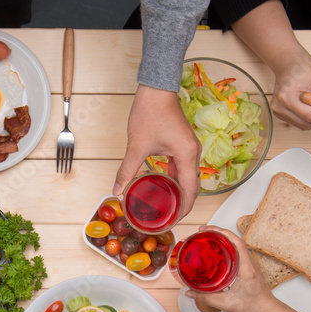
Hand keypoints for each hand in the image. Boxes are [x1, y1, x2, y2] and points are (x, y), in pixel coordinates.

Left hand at [113, 85, 200, 220]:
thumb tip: (117, 190)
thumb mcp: (136, 146)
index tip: (175, 222)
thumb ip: (127, 170)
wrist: (156, 89)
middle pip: (192, 186)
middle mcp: (193, 153)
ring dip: (179, 193)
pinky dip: (175, 180)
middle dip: (183, 204)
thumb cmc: (150, 112)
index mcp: (187, 155)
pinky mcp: (183, 144)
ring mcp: (190, 148)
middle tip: (169, 219)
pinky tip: (163, 188)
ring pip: (187, 177)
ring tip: (166, 208)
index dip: (185, 210)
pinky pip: (182, 168)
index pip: (191, 191)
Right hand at [187, 226, 278, 311]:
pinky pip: (238, 250)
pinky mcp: (249, 266)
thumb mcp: (228, 304)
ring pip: (237, 243)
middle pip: (235, 239)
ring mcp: (251, 263)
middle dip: (218, 232)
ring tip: (208, 237)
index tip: (208, 230)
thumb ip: (207, 299)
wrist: (267, 309)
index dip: (223, 233)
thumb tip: (190, 292)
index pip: (237, 243)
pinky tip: (217, 249)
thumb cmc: (253, 306)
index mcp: (247, 269)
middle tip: (203, 232)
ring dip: (223, 237)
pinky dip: (227, 245)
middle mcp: (250, 262)